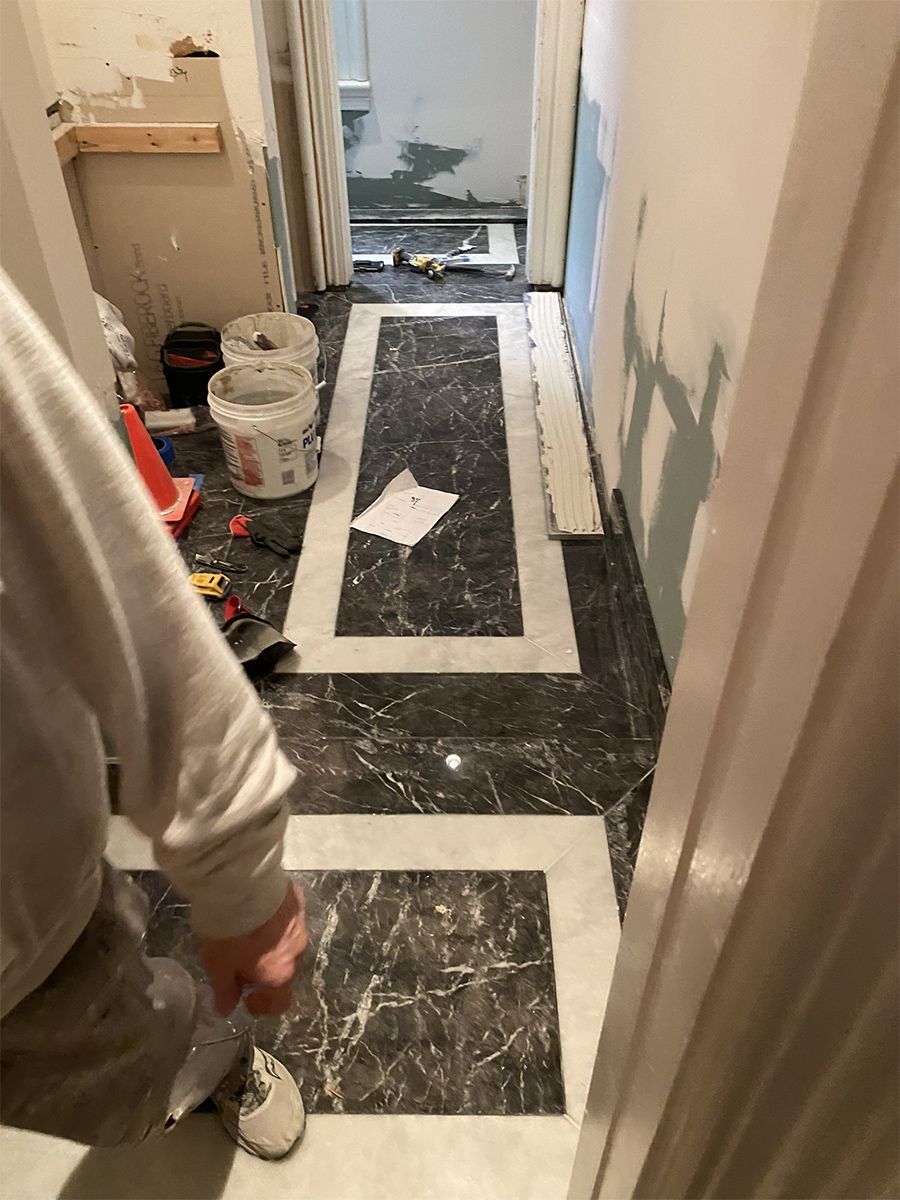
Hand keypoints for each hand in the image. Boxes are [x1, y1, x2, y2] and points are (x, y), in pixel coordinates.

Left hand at [199, 882, 307, 1015]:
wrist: (243, 887)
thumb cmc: (230, 933)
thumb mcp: (218, 966)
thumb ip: (225, 990)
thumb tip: (227, 1009)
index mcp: (279, 973)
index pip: (280, 1002)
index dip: (263, 1005)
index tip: (247, 998)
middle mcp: (296, 951)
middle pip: (282, 967)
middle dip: (264, 966)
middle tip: (240, 957)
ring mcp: (300, 923)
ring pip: (286, 940)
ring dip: (271, 941)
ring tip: (249, 929)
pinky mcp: (297, 900)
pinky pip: (287, 915)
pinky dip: (275, 918)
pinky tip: (259, 909)